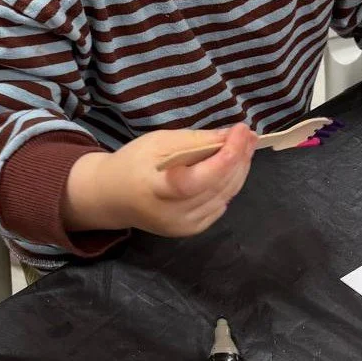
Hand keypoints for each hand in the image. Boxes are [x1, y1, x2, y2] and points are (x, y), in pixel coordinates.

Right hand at [63, 124, 258, 236]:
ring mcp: (184, 226)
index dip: (226, 155)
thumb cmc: (134, 163)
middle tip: (248, 134)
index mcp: (159, 189)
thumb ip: (196, 141)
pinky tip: (232, 167)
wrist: (113, 197)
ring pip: (225, 195)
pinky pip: (219, 205)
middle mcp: (174, 214)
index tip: (240, 130)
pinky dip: (229, 185)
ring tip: (245, 146)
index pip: (201, 178)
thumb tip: (231, 136)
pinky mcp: (190, 230)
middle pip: (219, 186)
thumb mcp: (159, 142)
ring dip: (239, 170)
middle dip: (239, 158)